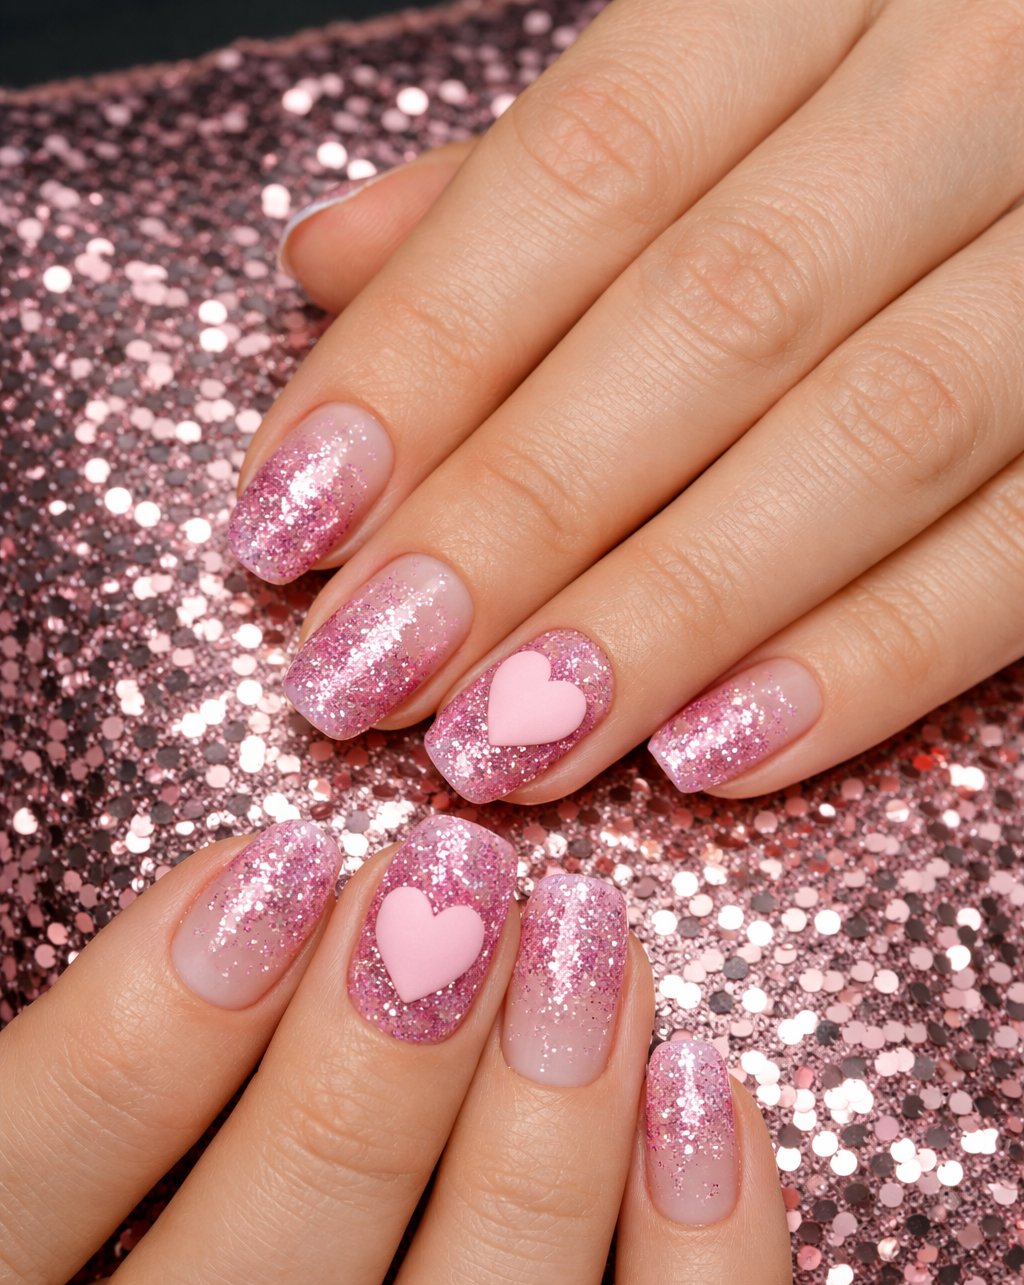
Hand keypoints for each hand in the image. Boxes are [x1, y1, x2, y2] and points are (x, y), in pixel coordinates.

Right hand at [0, 815, 790, 1284]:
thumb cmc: (263, 1145)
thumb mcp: (171, 1085)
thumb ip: (195, 1016)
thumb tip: (302, 883)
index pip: (14, 1220)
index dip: (141, 1040)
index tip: (287, 861)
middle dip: (356, 1104)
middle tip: (459, 889)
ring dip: (534, 1175)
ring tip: (592, 957)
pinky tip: (700, 1092)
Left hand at [229, 0, 1023, 803]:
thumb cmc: (917, 83)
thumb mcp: (742, 57)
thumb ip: (555, 171)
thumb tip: (334, 263)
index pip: (588, 167)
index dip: (425, 357)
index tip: (289, 520)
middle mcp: (976, 78)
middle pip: (715, 315)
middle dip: (519, 514)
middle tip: (367, 675)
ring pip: (874, 437)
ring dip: (664, 614)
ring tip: (502, 743)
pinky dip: (872, 660)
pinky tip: (711, 756)